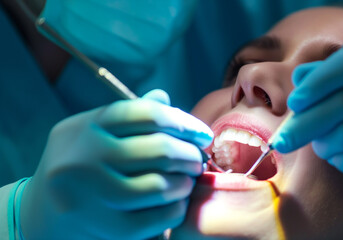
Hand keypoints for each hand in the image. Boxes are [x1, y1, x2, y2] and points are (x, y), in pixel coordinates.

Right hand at [20, 89, 212, 238]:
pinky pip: (156, 217)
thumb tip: (163, 97)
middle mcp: (83, 157)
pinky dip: (176, 209)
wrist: (39, 214)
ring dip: (185, 183)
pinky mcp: (103, 228)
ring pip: (159, 185)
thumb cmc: (78, 167)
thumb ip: (128, 117)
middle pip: (159, 149)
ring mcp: (90, 194)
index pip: (147, 114)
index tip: (202, 134)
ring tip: (188, 181)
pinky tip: (176, 203)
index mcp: (85, 127)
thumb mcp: (93, 134)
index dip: (184, 122)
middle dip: (190, 155)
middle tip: (198, 160)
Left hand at [272, 32, 342, 198]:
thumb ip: (330, 71)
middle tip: (282, 142)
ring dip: (323, 144)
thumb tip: (299, 78)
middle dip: (303, 126)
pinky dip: (342, 160)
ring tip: (320, 145)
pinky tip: (339, 157)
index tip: (293, 104)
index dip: (315, 85)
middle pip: (342, 105)